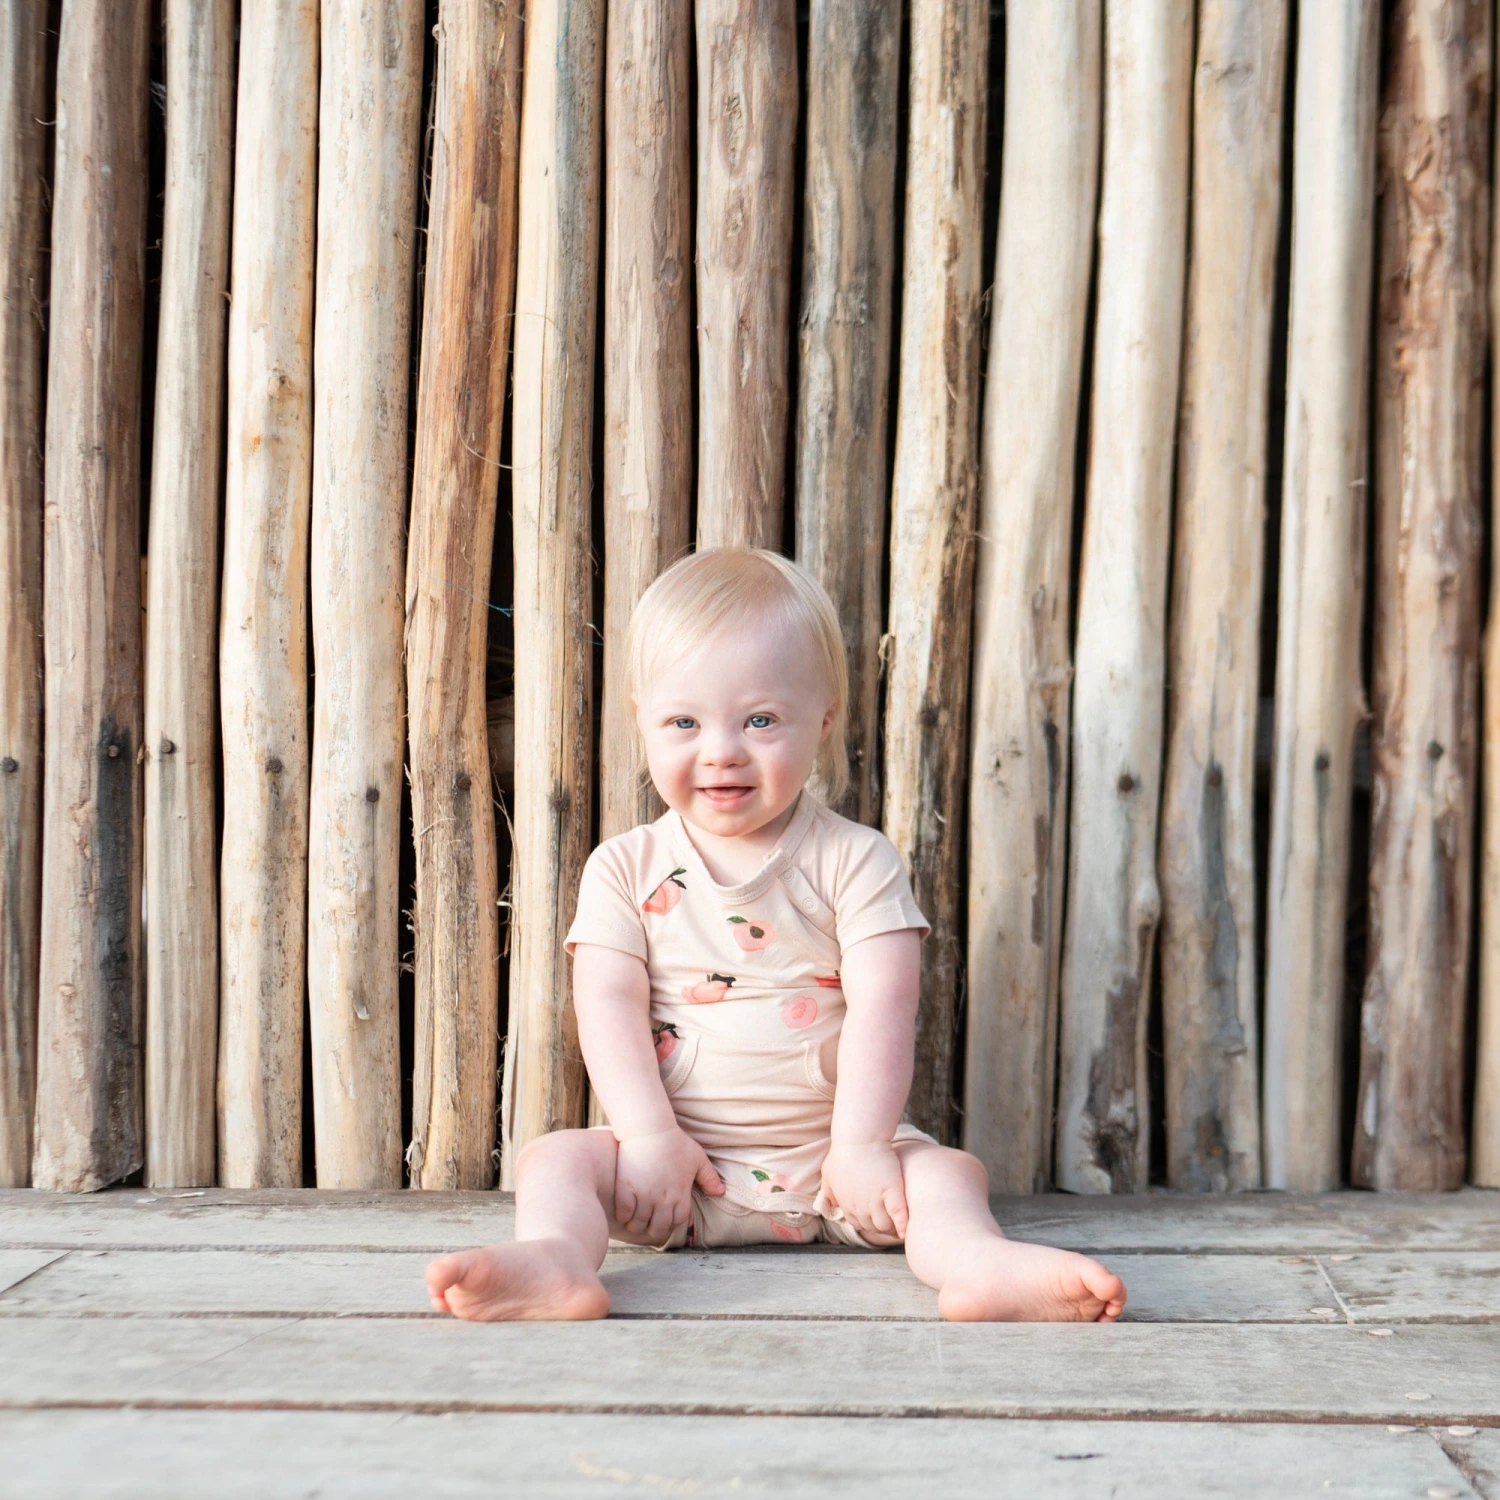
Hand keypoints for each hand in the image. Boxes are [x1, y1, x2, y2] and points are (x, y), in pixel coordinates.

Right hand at [613, 1126, 723, 1243]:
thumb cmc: (675, 1141)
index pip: (678, 1222)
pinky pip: (624, 1213)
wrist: (649, 1128)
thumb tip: (720, 1192)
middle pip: (658, 1228)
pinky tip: (624, 1213)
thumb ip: (709, 1177)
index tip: (667, 1221)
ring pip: (639, 1224)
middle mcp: (662, 1200)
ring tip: (635, 1223)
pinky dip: (624, 1217)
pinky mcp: (626, 1188)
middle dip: (655, 1231)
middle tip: (649, 1226)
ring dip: (637, 1226)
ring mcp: (643, 1195)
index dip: (673, 1224)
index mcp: (680, 1194)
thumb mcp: (697, 1158)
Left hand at [820, 1139, 908, 1242]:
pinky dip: (903, 1226)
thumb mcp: (828, 1173)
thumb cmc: (843, 1152)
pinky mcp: (892, 1193)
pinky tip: (906, 1229)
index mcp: (846, 1204)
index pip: (858, 1224)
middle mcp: (860, 1207)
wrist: (859, 1138)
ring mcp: (876, 1201)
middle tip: (891, 1220)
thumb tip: (833, 1203)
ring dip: (892, 1227)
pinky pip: (899, 1217)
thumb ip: (830, 1191)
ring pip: (885, 1226)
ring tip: (899, 1222)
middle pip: (873, 1227)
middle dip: (881, 1226)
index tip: (876, 1217)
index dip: (868, 1222)